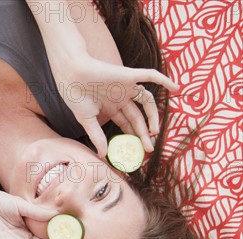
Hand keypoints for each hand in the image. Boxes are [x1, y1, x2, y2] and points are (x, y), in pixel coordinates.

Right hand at [48, 53, 179, 156]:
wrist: (70, 74)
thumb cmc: (74, 95)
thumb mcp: (86, 120)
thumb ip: (97, 136)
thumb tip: (103, 155)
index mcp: (111, 107)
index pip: (127, 124)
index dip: (133, 137)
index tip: (138, 151)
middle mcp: (120, 98)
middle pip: (138, 117)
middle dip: (143, 133)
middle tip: (149, 148)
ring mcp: (125, 87)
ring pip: (146, 102)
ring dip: (153, 117)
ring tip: (155, 132)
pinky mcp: (128, 75)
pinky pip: (150, 76)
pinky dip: (163, 80)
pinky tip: (176, 88)